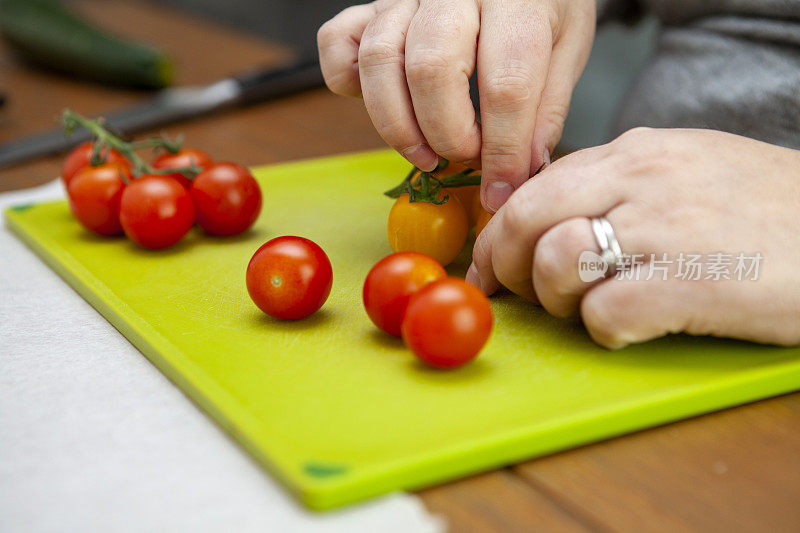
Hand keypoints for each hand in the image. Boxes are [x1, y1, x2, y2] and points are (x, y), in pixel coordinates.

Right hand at [318, 0, 595, 211]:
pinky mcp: (373, 5)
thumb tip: (522, 167)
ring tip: (426, 153)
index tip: (502, 187)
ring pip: (380, 59)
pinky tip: (381, 105)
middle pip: (432, 70)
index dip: (503, 150)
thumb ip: (545, 107)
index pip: (506, 83)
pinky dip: (346, 80)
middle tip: (465, 160)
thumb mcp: (566, 46)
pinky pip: (338, 41)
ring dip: (398, 124)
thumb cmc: (539, 5)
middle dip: (447, 134)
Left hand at [468, 127, 799, 347]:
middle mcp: (642, 180)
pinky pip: (604, 315)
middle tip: (512, 293)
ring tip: (589, 307)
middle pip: (525, 219)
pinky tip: (630, 327)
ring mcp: (665, 230)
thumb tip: (550, 219)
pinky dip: (603, 332)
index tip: (489, 265)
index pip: (535, 186)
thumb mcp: (689, 171)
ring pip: (554, 263)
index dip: (498, 233)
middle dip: (502, 264)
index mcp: (638, 151)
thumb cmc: (768, 212)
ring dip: (555, 299)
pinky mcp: (689, 285)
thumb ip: (619, 186)